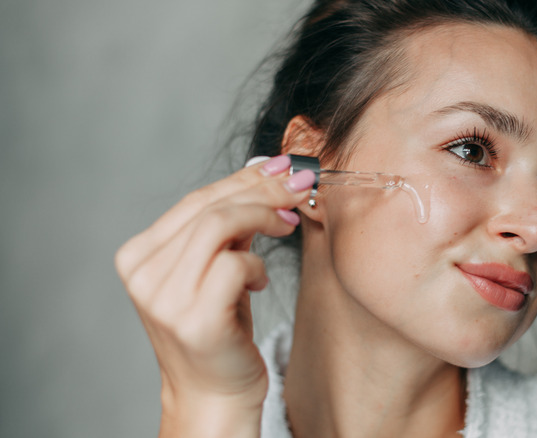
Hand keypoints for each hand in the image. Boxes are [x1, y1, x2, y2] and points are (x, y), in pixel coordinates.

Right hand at [115, 155, 313, 436]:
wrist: (213, 395)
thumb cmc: (219, 329)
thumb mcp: (216, 268)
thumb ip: (230, 226)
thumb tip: (268, 169)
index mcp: (139, 255)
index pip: (197, 199)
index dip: (244, 178)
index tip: (282, 167)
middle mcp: (143, 273)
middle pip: (209, 206)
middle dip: (263, 189)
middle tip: (302, 185)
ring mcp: (164, 298)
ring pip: (219, 225)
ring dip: (264, 216)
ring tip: (288, 225)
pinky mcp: (193, 320)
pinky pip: (234, 265)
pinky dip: (257, 265)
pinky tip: (260, 282)